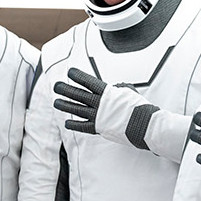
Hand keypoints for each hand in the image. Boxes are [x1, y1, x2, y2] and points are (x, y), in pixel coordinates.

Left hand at [54, 67, 190, 160]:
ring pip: (77, 109)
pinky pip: (83, 126)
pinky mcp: (100, 128)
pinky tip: (66, 123)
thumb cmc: (139, 107)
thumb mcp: (129, 91)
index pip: (89, 82)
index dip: (78, 76)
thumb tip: (113, 87)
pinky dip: (74, 125)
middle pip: (79, 95)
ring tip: (56, 102)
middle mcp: (100, 103)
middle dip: (66, 89)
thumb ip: (118, 88)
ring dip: (65, 105)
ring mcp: (98, 116)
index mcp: (107, 92)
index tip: (70, 72)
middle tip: (56, 86)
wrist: (144, 125)